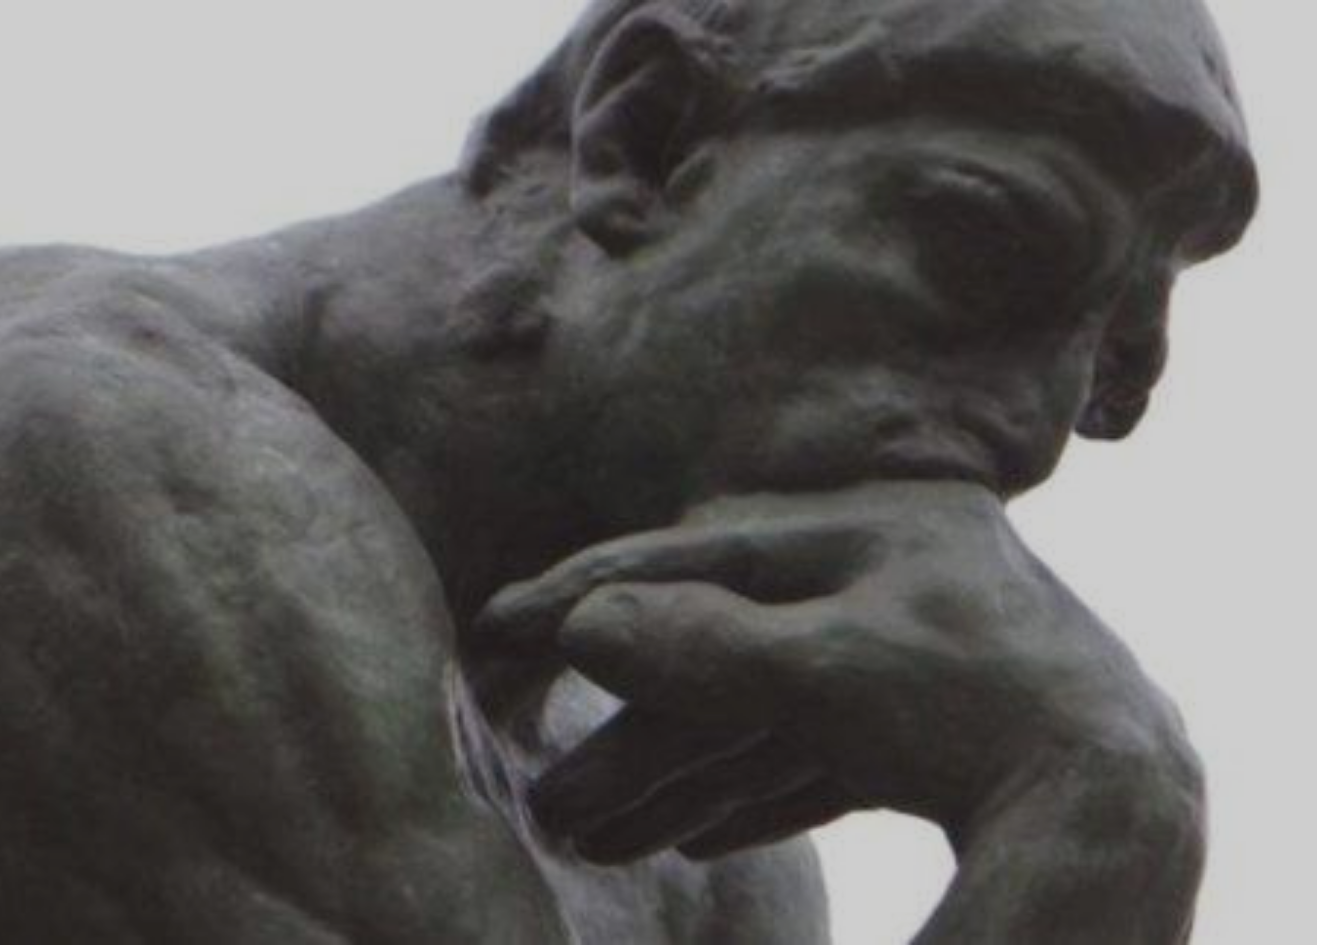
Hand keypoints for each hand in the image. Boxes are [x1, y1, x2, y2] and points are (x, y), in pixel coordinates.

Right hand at [473, 480, 1202, 876]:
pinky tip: (696, 840)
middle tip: (543, 785)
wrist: (1114, 808)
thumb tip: (584, 630)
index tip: (503, 627)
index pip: (698, 551)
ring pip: (757, 713)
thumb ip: (702, 645)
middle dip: (629, 733)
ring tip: (592, 835)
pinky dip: (752, 795)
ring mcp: (914, 654)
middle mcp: (890, 577)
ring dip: (674, 779)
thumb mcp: (821, 671)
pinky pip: (812, 757)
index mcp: (871, 525)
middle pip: (721, 648)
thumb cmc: (972, 712)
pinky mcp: (932, 731)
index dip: (592, 590)